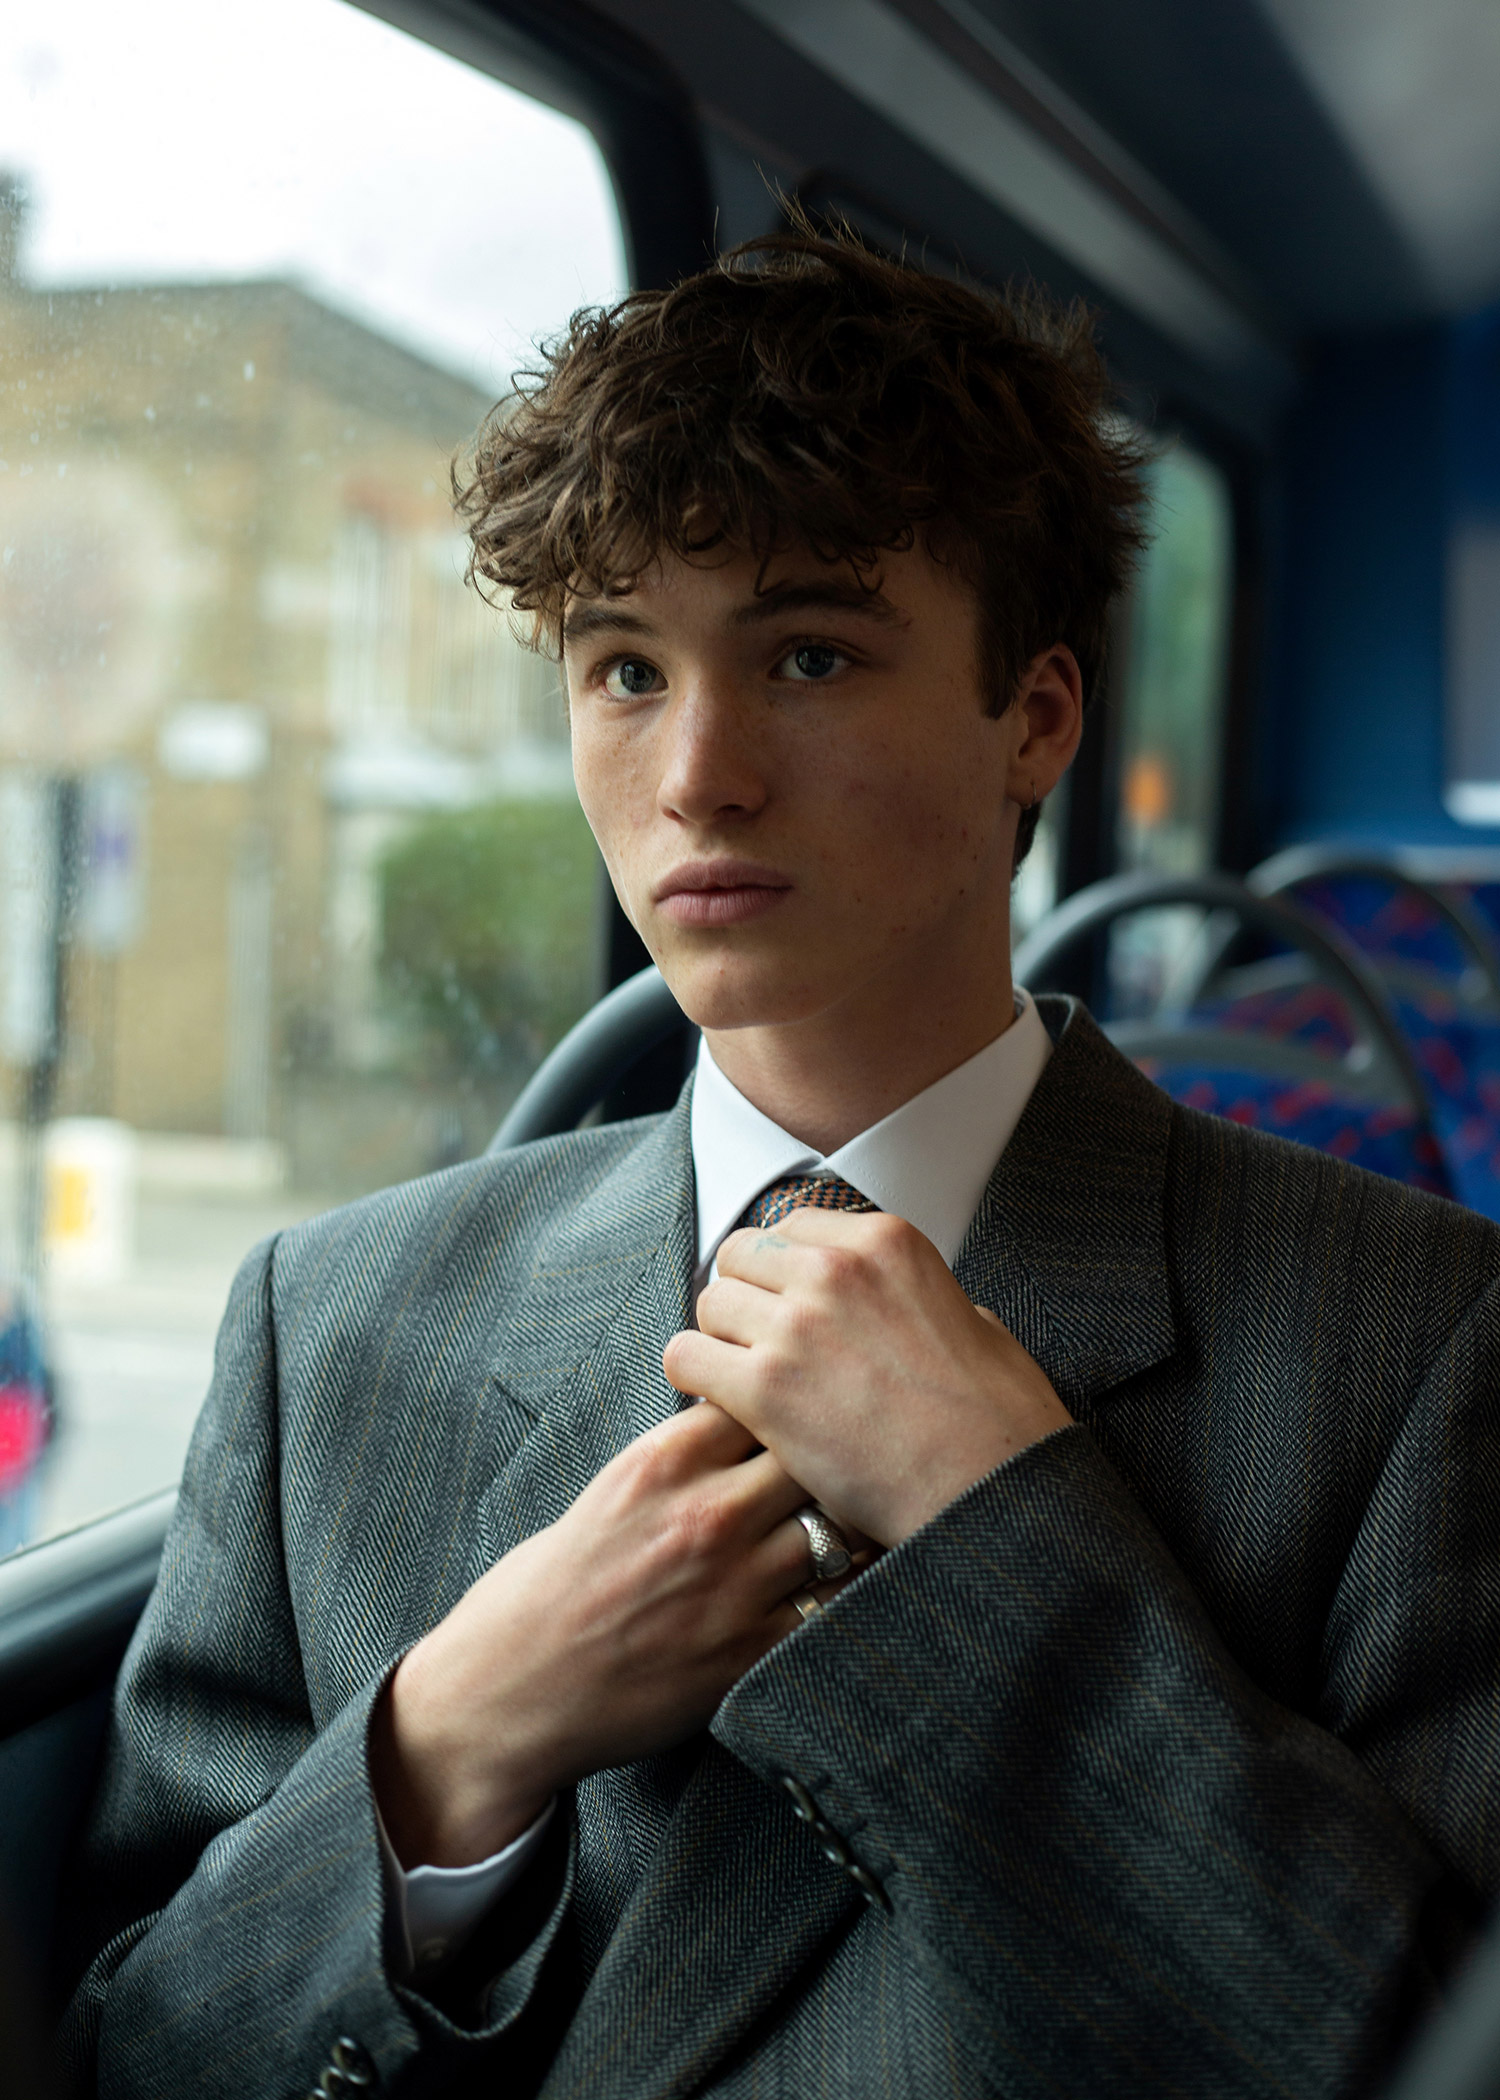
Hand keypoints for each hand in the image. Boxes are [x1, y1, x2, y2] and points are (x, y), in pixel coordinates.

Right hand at [371, 1401, 852, 1867]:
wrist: (515, 1683)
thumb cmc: (558, 1581)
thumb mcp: (614, 1487)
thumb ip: (683, 1453)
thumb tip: (748, 1416)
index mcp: (662, 1460)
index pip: (763, 1396)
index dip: (789, 1404)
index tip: (803, 1416)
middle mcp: (703, 1513)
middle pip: (812, 1454)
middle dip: (832, 1458)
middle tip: (850, 1469)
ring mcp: (732, 1583)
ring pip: (838, 1528)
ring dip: (851, 1527)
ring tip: (859, 1528)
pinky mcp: (749, 1649)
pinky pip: (834, 1606)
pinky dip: (848, 1593)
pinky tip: (849, 1587)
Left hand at [662, 1209, 1071, 1547]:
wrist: (989, 1490)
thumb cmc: (996, 1421)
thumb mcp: (978, 1324)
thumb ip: (926, 1301)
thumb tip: (916, 1307)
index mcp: (886, 1241)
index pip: (792, 1226)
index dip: (784, 1270)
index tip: (788, 1304)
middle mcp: (837, 1269)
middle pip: (742, 1254)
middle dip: (746, 1297)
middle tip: (759, 1344)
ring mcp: (798, 1325)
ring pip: (710, 1302)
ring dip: (720, 1340)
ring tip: (744, 1380)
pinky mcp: (766, 1388)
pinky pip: (686, 1357)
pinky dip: (695, 1379)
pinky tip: (724, 1405)